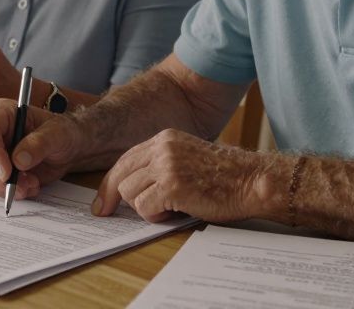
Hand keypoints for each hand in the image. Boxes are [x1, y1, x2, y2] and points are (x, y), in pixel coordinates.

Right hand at [0, 98, 84, 198]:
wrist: (66, 148)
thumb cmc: (61, 133)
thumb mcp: (57, 134)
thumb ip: (39, 144)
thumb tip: (18, 160)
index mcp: (2, 112)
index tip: (7, 174)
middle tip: (23, 187)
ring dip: (6, 187)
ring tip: (32, 184)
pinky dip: (10, 192)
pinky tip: (30, 186)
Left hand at [93, 129, 275, 222]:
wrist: (252, 181)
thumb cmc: (225, 177)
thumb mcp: (187, 158)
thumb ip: (161, 165)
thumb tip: (131, 188)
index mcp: (164, 138)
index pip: (125, 160)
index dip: (110, 183)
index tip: (101, 202)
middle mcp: (162, 147)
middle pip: (120, 175)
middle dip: (114, 198)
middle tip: (107, 213)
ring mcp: (166, 165)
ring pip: (129, 193)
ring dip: (144, 208)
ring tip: (168, 208)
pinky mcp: (171, 185)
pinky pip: (144, 207)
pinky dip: (155, 216)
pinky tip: (175, 212)